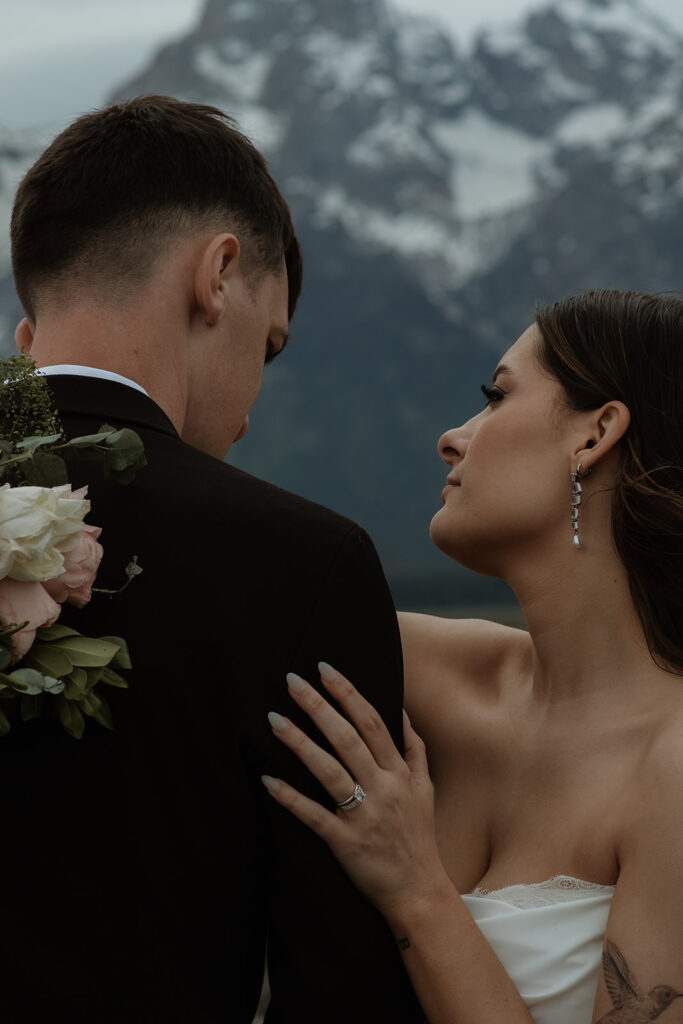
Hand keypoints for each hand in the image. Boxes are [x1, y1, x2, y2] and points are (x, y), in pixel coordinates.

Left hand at [262, 662, 451, 919]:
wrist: (420, 893)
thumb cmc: (419, 837)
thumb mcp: (426, 789)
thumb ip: (415, 749)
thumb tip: (402, 712)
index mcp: (399, 772)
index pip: (371, 722)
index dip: (347, 693)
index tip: (324, 669)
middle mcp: (383, 788)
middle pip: (347, 738)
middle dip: (318, 706)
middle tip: (291, 681)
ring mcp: (364, 816)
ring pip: (329, 771)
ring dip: (300, 743)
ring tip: (274, 719)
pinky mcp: (346, 843)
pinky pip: (315, 816)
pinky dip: (291, 798)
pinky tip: (268, 781)